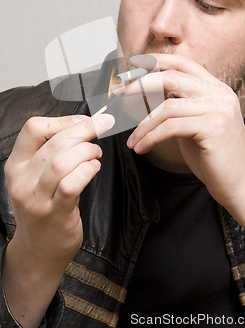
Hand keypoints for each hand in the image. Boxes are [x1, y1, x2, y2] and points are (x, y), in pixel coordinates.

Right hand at [3, 113, 113, 326]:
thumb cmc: (43, 207)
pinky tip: (94, 167)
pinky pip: (71, 184)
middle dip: (84, 130)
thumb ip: (51, 153)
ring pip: (61, 161)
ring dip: (87, 150)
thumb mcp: (36, 178)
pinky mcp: (54, 213)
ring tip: (96, 153)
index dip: (62, 120)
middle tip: (103, 127)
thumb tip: (83, 124)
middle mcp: (22, 180)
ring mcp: (36, 198)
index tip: (84, 120)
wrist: (38, 251)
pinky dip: (87, 170)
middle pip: (54, 142)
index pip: (33, 129)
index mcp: (16, 165)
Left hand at [126, 53, 244, 205]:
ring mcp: (219, 109)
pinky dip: (150, 137)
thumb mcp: (193, 123)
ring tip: (132, 140)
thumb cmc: (213, 157)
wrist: (239, 186)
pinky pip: (171, 127)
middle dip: (141, 83)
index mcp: (217, 89)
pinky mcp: (214, 127)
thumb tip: (148, 90)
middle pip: (172, 76)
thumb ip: (178, 105)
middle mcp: (220, 93)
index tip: (132, 65)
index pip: (183, 63)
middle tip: (120, 93)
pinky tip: (141, 148)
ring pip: (167, 106)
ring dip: (143, 125)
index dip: (156, 61)